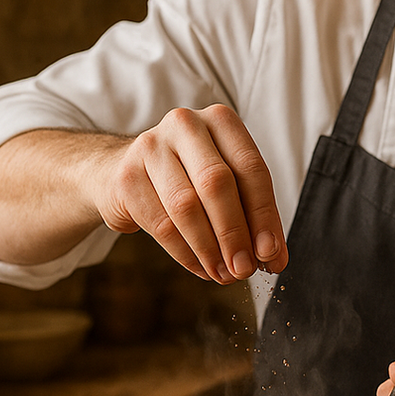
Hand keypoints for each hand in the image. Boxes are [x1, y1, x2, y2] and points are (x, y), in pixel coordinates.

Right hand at [97, 104, 287, 283]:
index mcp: (220, 120)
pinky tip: (201, 268)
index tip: (271, 253)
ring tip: (224, 274)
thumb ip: (251, 214)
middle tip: (245, 270)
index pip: (251, 169)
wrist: (121, 173)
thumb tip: (273, 257)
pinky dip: (185, 253)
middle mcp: (185, 124)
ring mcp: (151, 146)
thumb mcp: (224, 183)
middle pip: (217, 184)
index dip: (264, 215)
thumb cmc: (188, 179)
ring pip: (186, 206)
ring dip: (210, 249)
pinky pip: (161, 224)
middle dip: (235, 233)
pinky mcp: (126, 176)